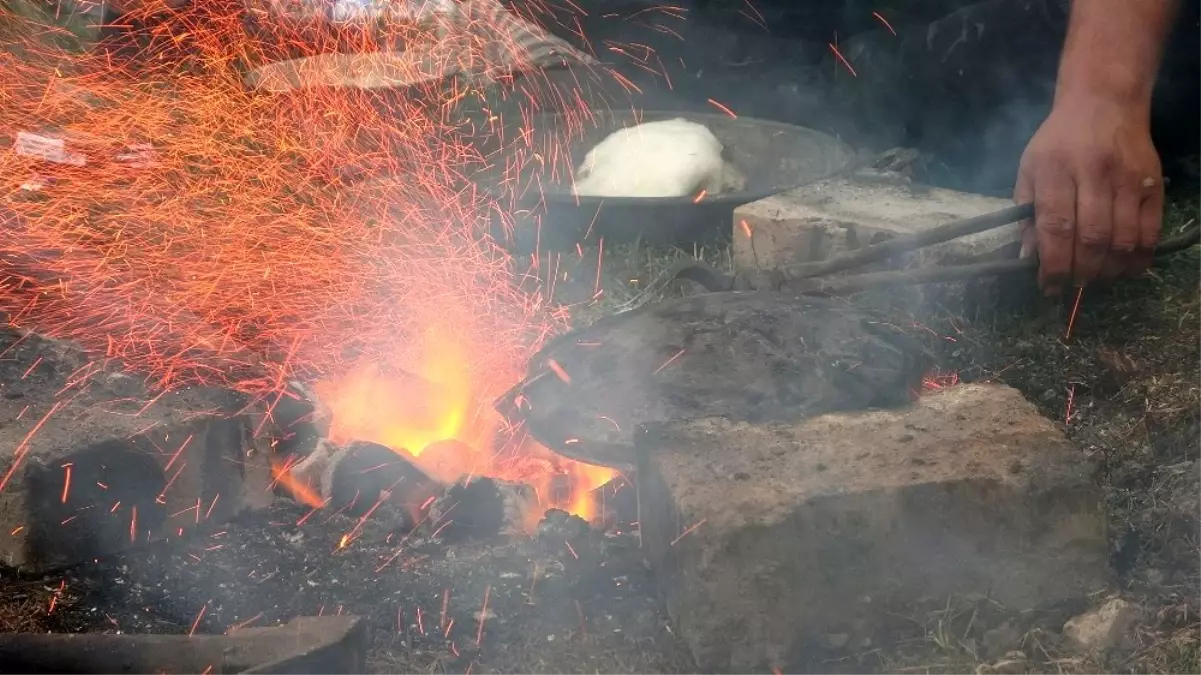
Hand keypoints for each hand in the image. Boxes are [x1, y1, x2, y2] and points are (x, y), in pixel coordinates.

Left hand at [1013, 93, 1163, 294]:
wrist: (1104, 102)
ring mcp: (1128, 180)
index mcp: (1055, 170)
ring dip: (1108, 270)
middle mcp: (1094, 175)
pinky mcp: (1153, 185)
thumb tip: (1028, 257)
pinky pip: (1150, 231)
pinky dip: (1138, 258)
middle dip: (1080, 272)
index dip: (1053, 264)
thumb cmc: (1059, 140)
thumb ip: (1026, 212)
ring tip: (1094, 280)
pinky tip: (1124, 269)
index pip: (1056, 227)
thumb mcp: (1030, 168)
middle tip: (1071, 286)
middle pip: (1091, 238)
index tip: (1047, 286)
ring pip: (1122, 239)